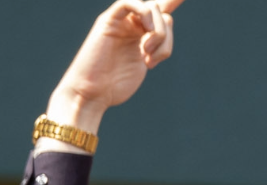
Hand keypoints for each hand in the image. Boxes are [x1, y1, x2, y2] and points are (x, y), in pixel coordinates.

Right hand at [45, 0, 179, 136]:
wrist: (94, 93)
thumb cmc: (116, 85)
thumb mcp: (144, 62)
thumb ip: (157, 45)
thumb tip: (165, 24)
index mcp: (141, 34)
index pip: (160, 12)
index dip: (173, 1)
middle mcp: (132, 25)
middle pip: (163, 14)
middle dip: (166, 37)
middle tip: (152, 60)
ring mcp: (121, 22)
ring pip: (153, 9)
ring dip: (159, 34)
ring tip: (146, 56)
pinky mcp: (108, 22)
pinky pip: (128, 3)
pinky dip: (144, 15)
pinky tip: (144, 38)